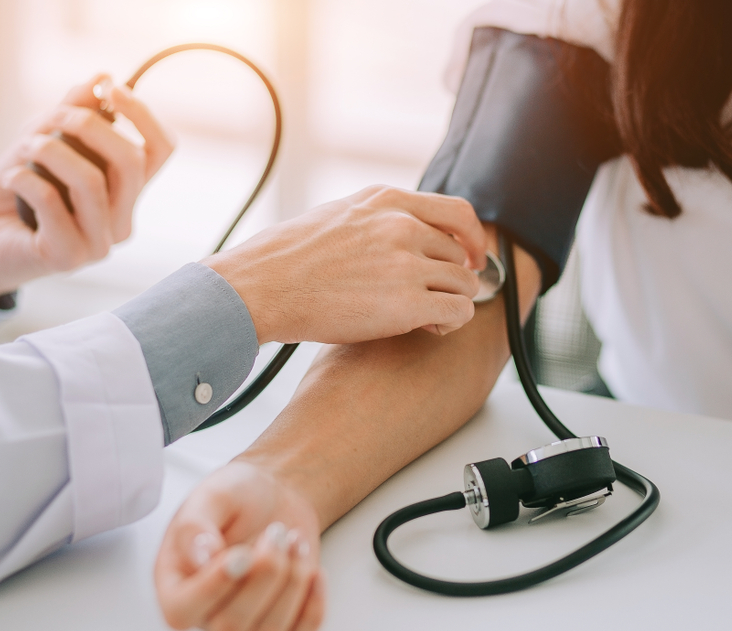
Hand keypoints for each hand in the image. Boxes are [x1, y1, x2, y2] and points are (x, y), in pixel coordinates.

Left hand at [0, 74, 174, 301]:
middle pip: (131, 162)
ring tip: (26, 148)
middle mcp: (122, 220)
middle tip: (53, 118)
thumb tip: (103, 76)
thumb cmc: (16, 190)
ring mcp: (99, 243)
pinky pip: (53, 203)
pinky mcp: (69, 257)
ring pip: (92, 182)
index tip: (110, 89)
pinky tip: (9, 178)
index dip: (142, 115)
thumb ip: (73, 111)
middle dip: (89, 126)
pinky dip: (24, 178)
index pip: (160, 151)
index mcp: (127, 193)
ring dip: (50, 151)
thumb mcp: (44, 138)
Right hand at [155, 462, 324, 630]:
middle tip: (276, 533)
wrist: (276, 494)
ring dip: (291, 585)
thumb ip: (195, 526)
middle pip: (230, 625)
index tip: (241, 553)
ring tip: (294, 541)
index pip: (181, 611)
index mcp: (177, 581)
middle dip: (264, 574)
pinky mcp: (282, 622)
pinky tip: (314, 571)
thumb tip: (198, 558)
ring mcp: (246, 620)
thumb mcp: (211, 496)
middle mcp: (208, 609)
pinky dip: (312, 608)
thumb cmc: (238, 496)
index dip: (212, 589)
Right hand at [202, 185, 487, 343]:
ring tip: (427, 317)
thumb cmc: (285, 259)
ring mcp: (407, 264)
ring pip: (464, 284)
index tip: (469, 257)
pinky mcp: (407, 304)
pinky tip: (429, 328)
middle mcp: (402, 226)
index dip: (471, 239)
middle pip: (459, 254)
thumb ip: (377, 221)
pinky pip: (459, 312)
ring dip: (451, 303)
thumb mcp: (337, 216)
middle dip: (452, 278)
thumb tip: (402, 235)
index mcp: (385, 201)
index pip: (457, 212)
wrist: (260, 287)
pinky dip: (451, 323)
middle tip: (433, 298)